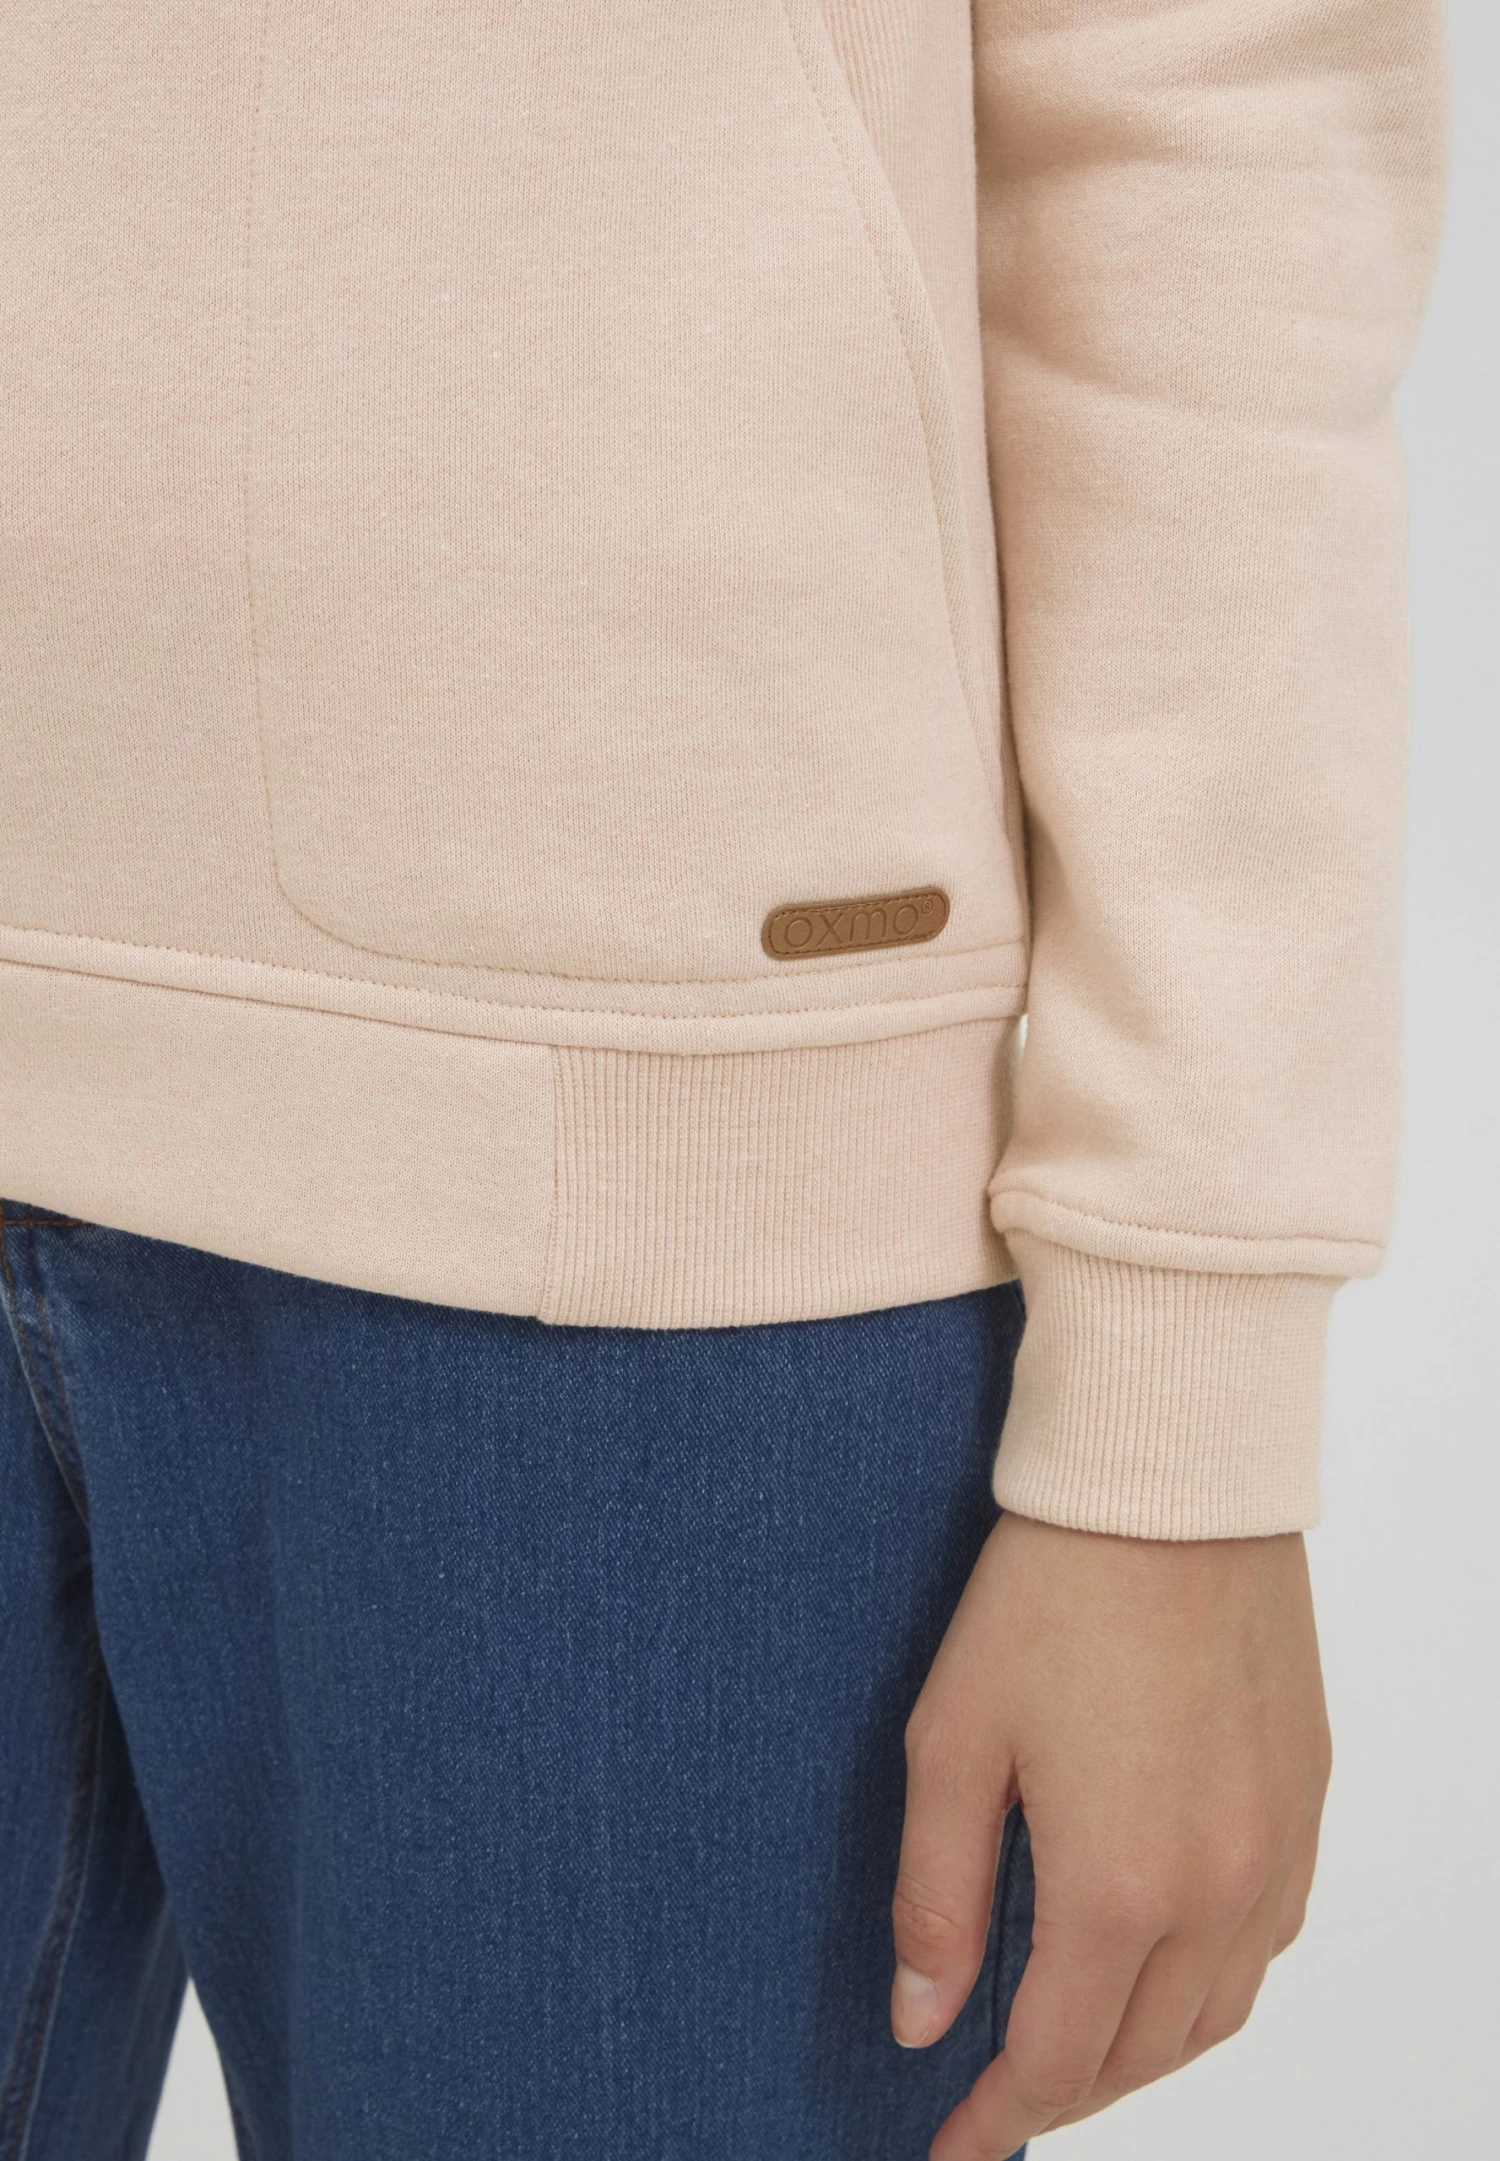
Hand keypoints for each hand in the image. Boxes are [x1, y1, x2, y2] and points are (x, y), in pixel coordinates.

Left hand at [891, 1514, 1330, 2154]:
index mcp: (1119, 1885)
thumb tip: (922, 2018)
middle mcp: (1218, 1890)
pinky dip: (1213, 1984)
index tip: (950, 2148)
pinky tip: (1166, 1963)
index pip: (1057, 2060)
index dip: (996, 2117)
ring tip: (1076, 2049)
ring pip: (1219, 2012)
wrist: (1170, 1483)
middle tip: (1000, 2099)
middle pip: (1144, 2055)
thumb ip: (936, 1894)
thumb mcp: (953, 1740)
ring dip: (1145, 2052)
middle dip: (1066, 2093)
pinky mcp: (1306, 1798)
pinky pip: (1270, 1941)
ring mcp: (1278, 1847)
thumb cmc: (1051, 1594)